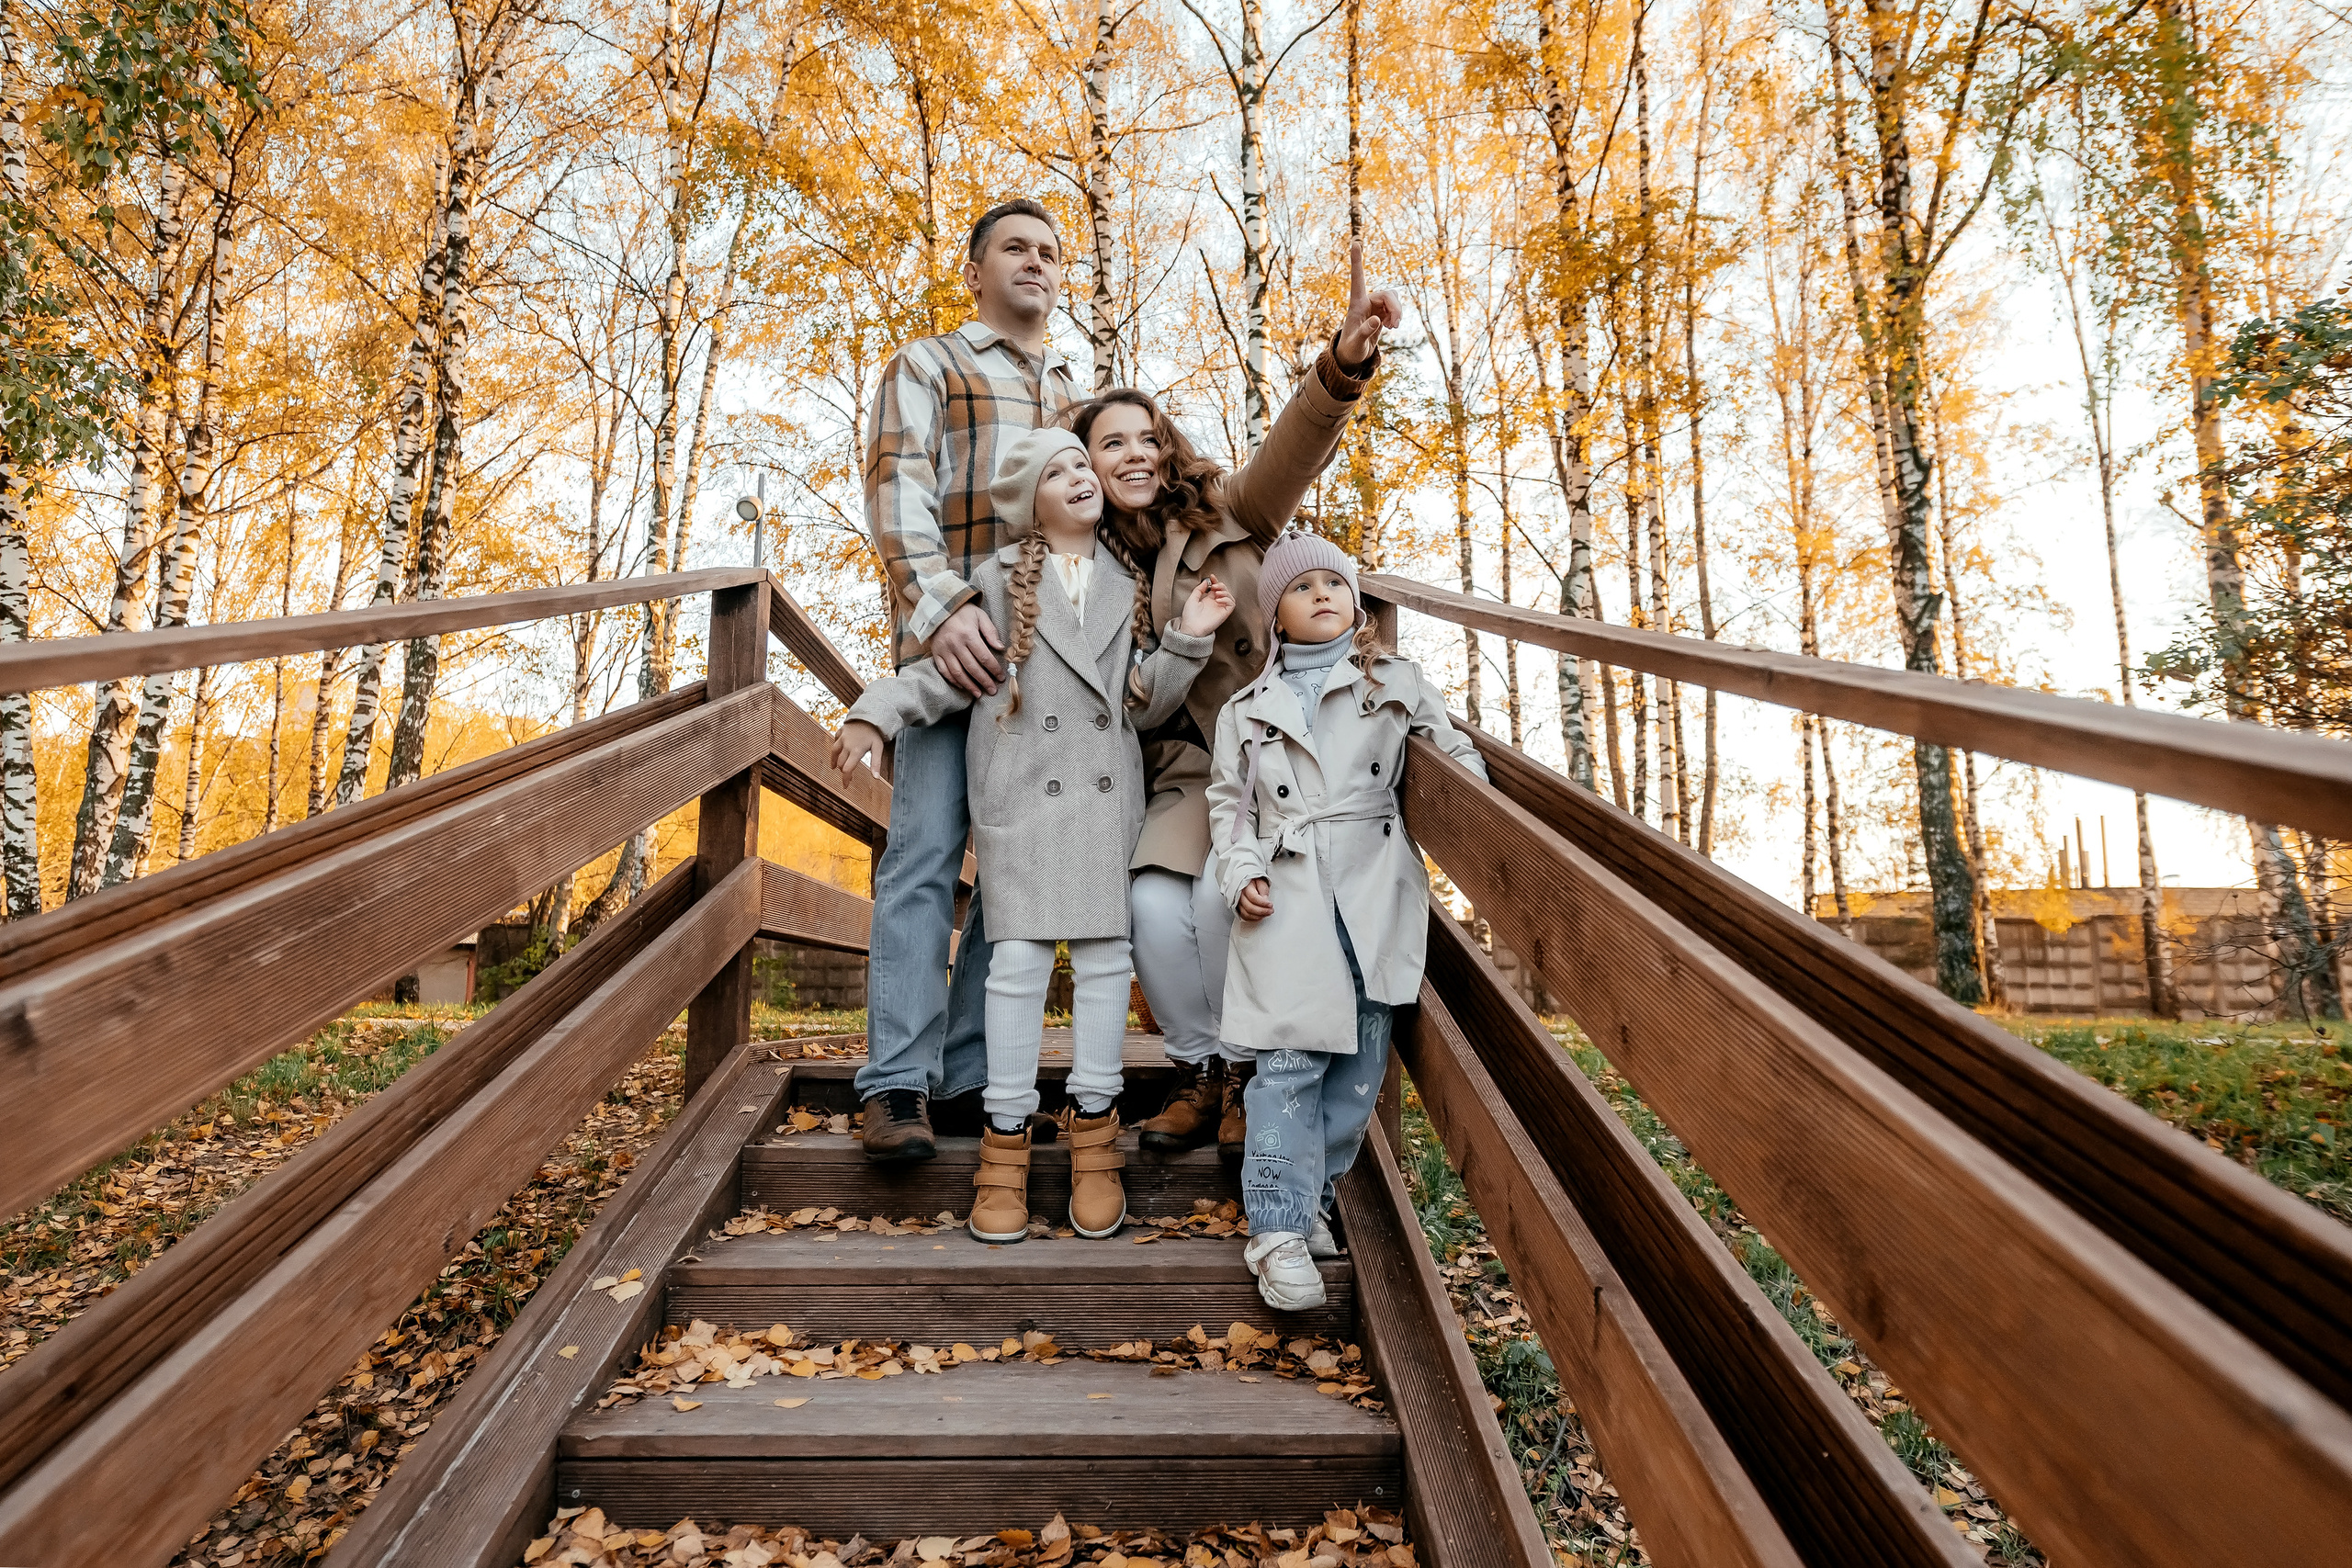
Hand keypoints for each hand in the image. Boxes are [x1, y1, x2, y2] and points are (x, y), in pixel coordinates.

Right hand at [832, 719, 885, 785]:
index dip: (845, 779)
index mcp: (855, 751)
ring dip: (834, 761)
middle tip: (847, 777)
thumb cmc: (875, 733)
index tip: (846, 786)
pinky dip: (835, 747)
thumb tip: (876, 778)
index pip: (847, 769)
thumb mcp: (878, 748)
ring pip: (834, 752)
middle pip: (840, 763)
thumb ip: (876, 763)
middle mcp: (846, 745)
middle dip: (843, 772)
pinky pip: (835, 741)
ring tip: (835, 767)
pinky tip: (837, 751)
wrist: (870, 714)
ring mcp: (842, 738)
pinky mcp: (840, 731)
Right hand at [931, 601, 1004, 695]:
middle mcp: (955, 644)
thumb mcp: (980, 616)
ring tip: (979, 694)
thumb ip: (991, 632)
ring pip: (957, 673)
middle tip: (993, 690)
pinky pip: (944, 671)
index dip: (994, 669)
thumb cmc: (963, 612)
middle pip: (972, 668)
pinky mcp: (936, 654)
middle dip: (984, 681)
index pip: (984, 657)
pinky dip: (953, 681)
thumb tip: (1000, 647)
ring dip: (969, 685)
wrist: (939, 608)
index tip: (1001, 678)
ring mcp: (944, 650)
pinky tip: (962, 686)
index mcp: (968, 635)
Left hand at [1178, 574, 1234, 636]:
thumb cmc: (1190, 616)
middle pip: (1224, 590)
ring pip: (1229, 596)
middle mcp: (1215, 604)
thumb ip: (1199, 589)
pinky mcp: (1224, 613)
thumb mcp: (1192, 598)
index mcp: (1208, 600)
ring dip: (1224, 592)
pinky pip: (1231, 604)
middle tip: (1214, 586)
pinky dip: (1227, 599)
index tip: (1212, 577)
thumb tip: (1205, 581)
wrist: (1191, 627)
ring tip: (1216, 593)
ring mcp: (1220, 608)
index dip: (1215, 581)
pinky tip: (1218, 600)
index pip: (1215, 588)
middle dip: (1220, 585)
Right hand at [1236, 877, 1272, 921]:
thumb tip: (1265, 900)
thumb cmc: (1253, 881)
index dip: (1263, 903)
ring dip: (1258, 916)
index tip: (1270, 905)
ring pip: (1246, 914)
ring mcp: (1237, 903)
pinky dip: (1253, 919)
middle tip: (1270, 910)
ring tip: (1267, 913)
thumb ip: (1263, 890)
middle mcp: (1239, 896)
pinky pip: (1244, 917)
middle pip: (1249, 907)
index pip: (1253, 897)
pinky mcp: (1238, 908)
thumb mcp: (1261, 881)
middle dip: (1262, 911)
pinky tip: (1260, 916)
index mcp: (1245, 887)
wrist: (1246, 881)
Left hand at [1334, 241, 1401, 368]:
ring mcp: (1375, 306)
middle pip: (1388, 294)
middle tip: (1396, 326)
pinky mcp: (1382, 312)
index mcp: (1356, 304)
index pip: (1357, 279)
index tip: (1356, 242)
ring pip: (1394, 298)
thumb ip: (1365, 332)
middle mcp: (1366, 301)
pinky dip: (1397, 316)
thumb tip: (1377, 320)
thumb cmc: (1351, 349)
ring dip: (1398, 311)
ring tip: (1394, 327)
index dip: (1357, 261)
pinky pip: (1396, 307)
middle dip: (1396, 308)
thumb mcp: (1356, 344)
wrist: (1353, 355)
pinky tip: (1392, 326)